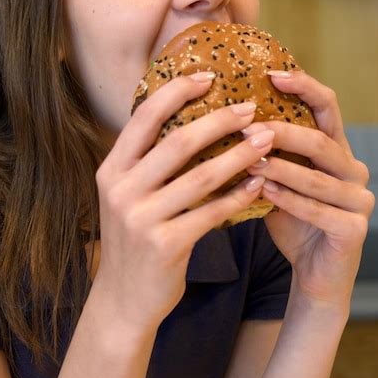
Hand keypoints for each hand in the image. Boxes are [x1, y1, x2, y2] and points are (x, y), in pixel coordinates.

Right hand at [94, 73, 274, 332]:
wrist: (123, 300)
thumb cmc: (134, 239)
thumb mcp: (127, 195)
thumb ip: (147, 161)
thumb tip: (189, 119)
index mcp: (111, 169)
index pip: (144, 116)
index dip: (177, 91)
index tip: (209, 76)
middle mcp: (121, 189)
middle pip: (178, 141)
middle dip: (219, 120)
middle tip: (251, 108)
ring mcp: (140, 218)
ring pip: (200, 176)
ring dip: (238, 155)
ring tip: (265, 140)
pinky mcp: (164, 245)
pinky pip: (211, 213)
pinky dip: (238, 195)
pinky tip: (258, 184)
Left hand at [245, 71, 374, 307]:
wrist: (315, 273)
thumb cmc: (291, 218)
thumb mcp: (277, 178)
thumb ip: (265, 151)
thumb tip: (222, 118)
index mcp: (336, 150)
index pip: (327, 106)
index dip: (304, 86)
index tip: (271, 74)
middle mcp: (353, 169)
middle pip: (320, 139)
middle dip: (283, 130)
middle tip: (247, 126)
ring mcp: (359, 200)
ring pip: (318, 176)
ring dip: (280, 166)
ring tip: (248, 160)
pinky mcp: (354, 230)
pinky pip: (319, 210)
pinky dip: (290, 200)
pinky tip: (264, 191)